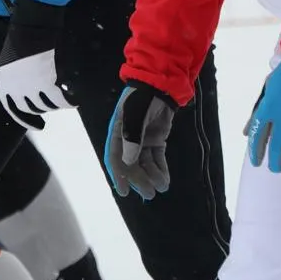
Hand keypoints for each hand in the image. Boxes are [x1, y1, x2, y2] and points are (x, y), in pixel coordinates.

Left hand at [0, 0, 73, 129]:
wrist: (33, 25)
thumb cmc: (24, 36)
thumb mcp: (14, 61)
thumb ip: (19, 76)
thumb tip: (30, 89)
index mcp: (3, 81)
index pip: (11, 107)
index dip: (23, 119)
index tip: (36, 125)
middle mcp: (15, 87)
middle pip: (29, 108)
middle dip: (41, 111)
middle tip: (51, 110)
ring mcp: (30, 87)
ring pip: (45, 105)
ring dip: (55, 106)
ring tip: (63, 102)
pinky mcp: (46, 83)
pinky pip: (59, 100)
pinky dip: (68, 103)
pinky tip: (74, 102)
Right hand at [104, 82, 177, 199]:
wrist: (161, 85)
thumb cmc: (144, 98)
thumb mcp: (136, 114)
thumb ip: (132, 136)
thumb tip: (128, 161)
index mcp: (118, 132)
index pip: (115, 158)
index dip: (118, 175)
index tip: (123, 192)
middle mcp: (129, 139)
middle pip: (131, 164)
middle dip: (139, 180)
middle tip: (149, 194)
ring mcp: (143, 140)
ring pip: (145, 163)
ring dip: (152, 176)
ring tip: (161, 188)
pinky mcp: (157, 139)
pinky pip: (157, 158)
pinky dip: (161, 169)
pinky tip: (165, 180)